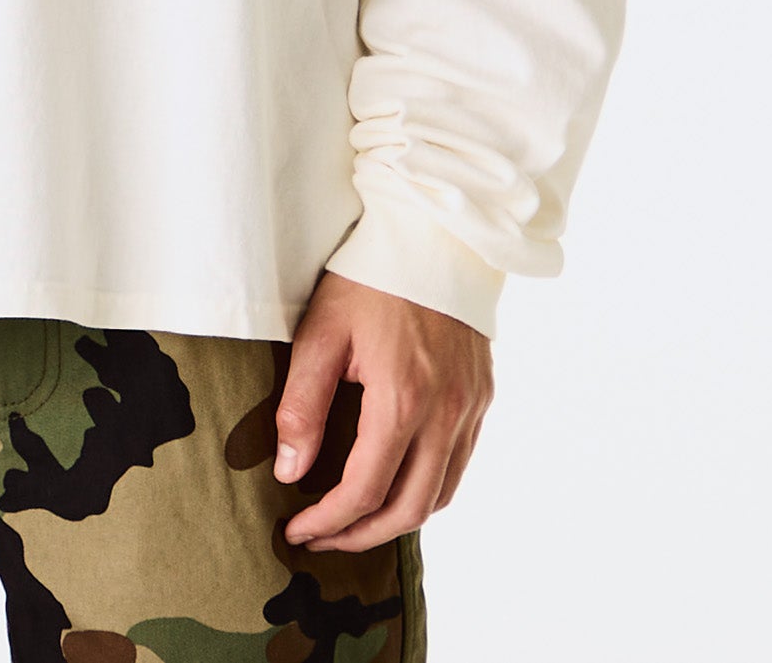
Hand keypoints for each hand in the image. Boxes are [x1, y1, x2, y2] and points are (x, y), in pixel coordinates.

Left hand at [274, 270, 492, 552]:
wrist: (432, 233)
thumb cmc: (371, 276)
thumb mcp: (322, 333)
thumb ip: (302, 407)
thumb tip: (290, 472)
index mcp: (402, 400)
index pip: (365, 491)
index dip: (328, 521)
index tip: (298, 531)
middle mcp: (446, 414)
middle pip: (408, 510)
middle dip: (361, 535)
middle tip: (323, 538)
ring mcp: (470, 407)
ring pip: (441, 496)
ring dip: (397, 519)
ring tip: (356, 519)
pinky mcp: (481, 397)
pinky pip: (459, 466)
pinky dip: (428, 489)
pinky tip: (397, 481)